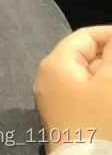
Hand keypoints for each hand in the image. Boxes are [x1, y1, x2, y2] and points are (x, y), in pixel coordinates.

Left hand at [34, 25, 111, 150]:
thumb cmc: (97, 120)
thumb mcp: (109, 83)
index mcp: (55, 63)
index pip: (85, 36)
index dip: (110, 34)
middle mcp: (49, 77)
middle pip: (86, 56)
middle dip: (110, 56)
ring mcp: (55, 99)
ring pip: (88, 78)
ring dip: (107, 75)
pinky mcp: (66, 117)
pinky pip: (86, 95)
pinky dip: (103, 91)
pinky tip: (111, 94)